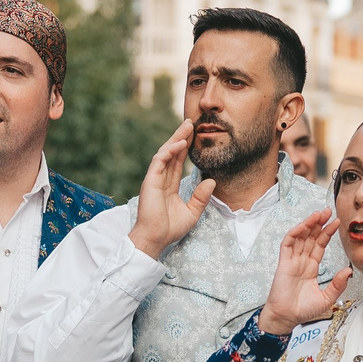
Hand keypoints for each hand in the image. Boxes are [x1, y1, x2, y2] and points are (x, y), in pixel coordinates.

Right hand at [128, 120, 215, 258]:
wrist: (156, 239)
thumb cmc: (170, 229)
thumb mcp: (192, 212)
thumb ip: (201, 197)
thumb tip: (212, 182)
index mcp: (169, 185)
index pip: (178, 161)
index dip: (186, 148)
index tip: (195, 135)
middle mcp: (160, 179)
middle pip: (172, 152)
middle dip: (181, 136)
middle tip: (191, 122)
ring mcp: (154, 179)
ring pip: (165, 152)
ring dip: (176, 138)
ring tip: (187, 126)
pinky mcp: (150, 180)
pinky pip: (160, 160)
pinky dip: (170, 150)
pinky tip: (180, 143)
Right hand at [255, 212, 343, 336]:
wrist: (287, 318)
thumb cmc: (303, 310)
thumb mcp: (327, 298)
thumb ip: (337, 285)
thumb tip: (348, 271)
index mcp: (311, 267)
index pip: (320, 245)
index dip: (327, 233)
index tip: (337, 223)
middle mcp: (301, 261)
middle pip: (310, 237)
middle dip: (319, 223)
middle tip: (329, 210)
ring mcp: (292, 261)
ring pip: (300, 237)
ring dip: (308, 224)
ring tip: (319, 214)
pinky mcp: (284, 263)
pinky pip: (288, 244)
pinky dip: (295, 233)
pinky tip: (304, 225)